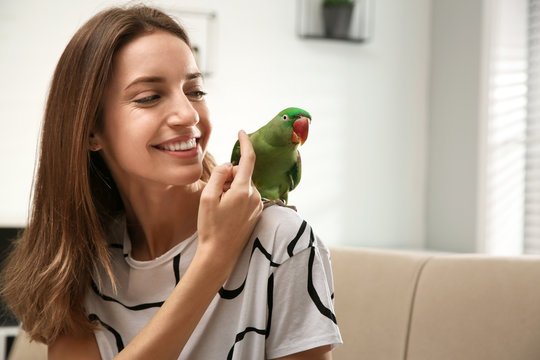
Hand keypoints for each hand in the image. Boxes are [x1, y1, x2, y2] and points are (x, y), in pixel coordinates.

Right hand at [196, 130, 262, 275]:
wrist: (219, 254)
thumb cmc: (210, 227)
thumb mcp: (208, 198)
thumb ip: (219, 176)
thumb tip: (229, 165)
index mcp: (243, 190)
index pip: (248, 159)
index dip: (245, 143)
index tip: (241, 132)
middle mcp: (255, 196)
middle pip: (242, 173)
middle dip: (229, 176)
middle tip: (215, 193)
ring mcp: (257, 205)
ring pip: (244, 185)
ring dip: (231, 189)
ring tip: (220, 207)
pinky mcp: (257, 213)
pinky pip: (247, 196)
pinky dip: (236, 197)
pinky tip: (227, 213)